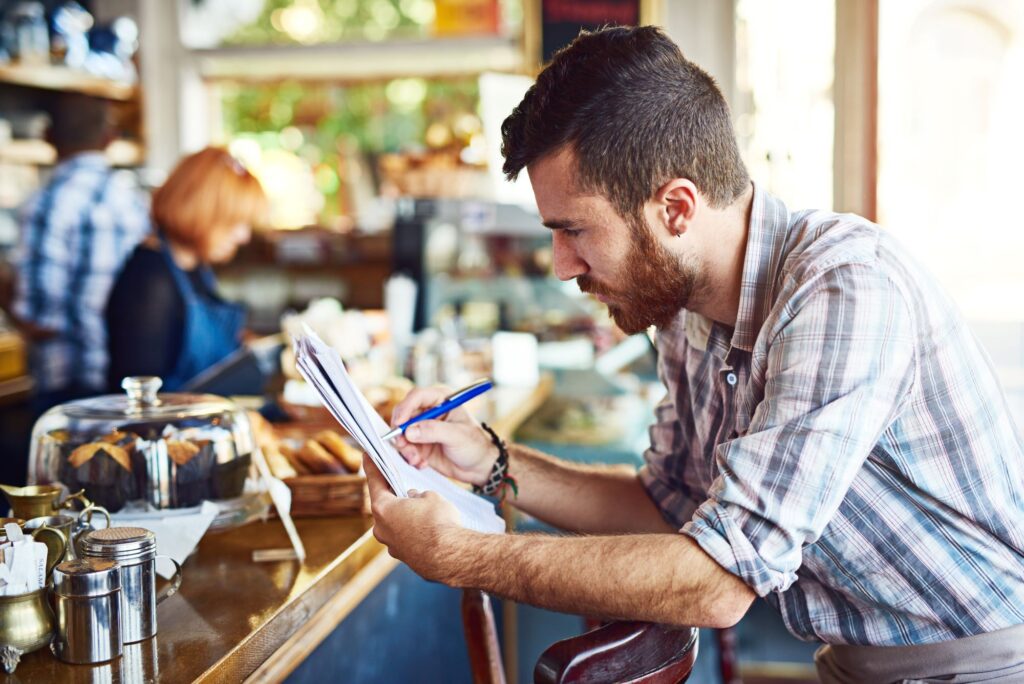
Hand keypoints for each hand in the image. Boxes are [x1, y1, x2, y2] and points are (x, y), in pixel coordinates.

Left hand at [364, 455, 462, 581]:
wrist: (450, 556)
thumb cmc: (439, 522)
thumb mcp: (430, 496)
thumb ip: (417, 495)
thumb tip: (413, 500)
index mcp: (383, 508)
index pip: (374, 482)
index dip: (371, 466)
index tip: (366, 455)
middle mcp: (382, 529)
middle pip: (385, 506)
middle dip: (395, 496)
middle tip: (404, 486)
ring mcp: (392, 546)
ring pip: (396, 524)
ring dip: (405, 516)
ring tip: (424, 511)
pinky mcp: (405, 557)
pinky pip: (406, 538)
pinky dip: (414, 532)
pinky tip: (429, 529)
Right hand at [390, 385, 497, 485]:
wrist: (478, 467)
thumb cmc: (475, 445)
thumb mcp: (457, 436)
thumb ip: (434, 431)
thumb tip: (410, 431)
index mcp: (441, 400)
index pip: (417, 396)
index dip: (405, 408)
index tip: (399, 423)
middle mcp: (428, 412)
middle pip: (404, 415)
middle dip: (401, 432)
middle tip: (403, 445)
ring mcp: (422, 429)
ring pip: (401, 434)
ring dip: (405, 448)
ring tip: (416, 459)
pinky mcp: (418, 445)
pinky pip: (405, 449)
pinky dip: (409, 457)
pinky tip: (422, 464)